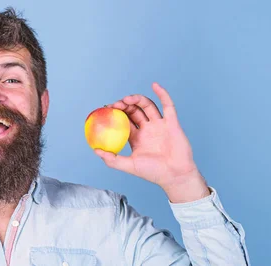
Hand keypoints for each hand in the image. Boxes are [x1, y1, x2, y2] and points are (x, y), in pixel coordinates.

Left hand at [94, 82, 209, 202]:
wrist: (175, 176)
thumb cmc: (153, 173)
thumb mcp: (129, 166)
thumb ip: (112, 159)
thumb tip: (95, 150)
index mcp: (136, 137)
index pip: (124, 121)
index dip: (115, 113)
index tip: (106, 109)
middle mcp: (147, 129)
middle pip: (134, 111)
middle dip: (124, 105)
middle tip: (116, 105)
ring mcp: (160, 125)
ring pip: (148, 106)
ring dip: (137, 100)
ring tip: (127, 99)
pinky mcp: (172, 123)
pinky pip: (168, 106)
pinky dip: (162, 94)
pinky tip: (154, 85)